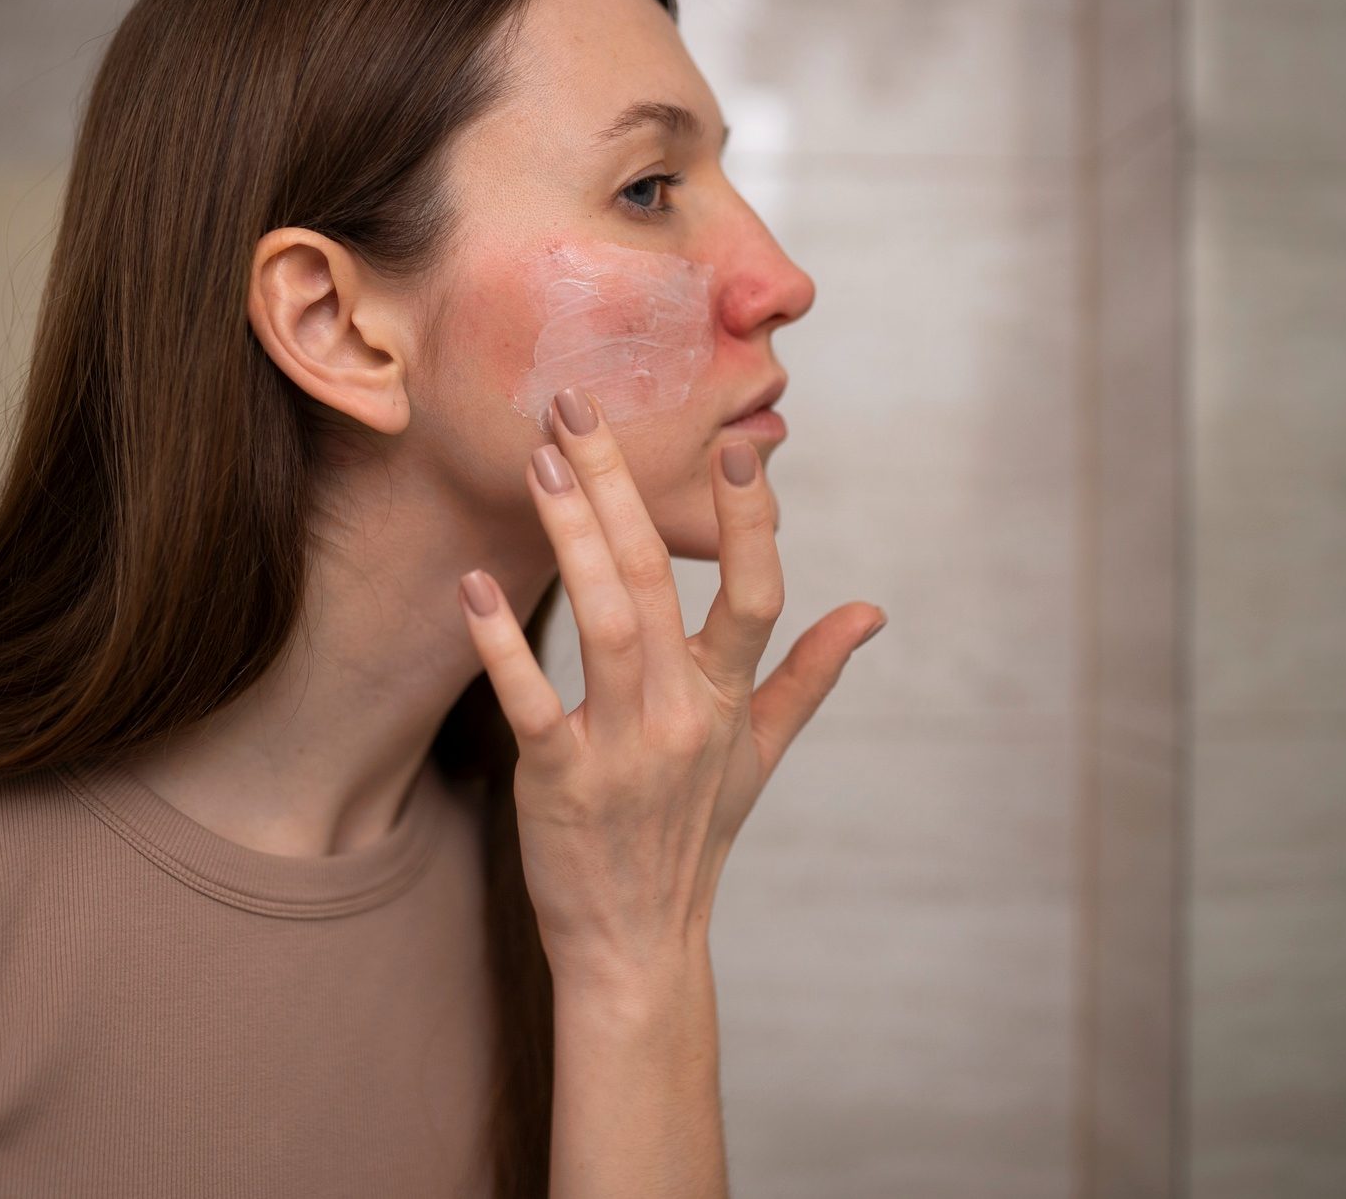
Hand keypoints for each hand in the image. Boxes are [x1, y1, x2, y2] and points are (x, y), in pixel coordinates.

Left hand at [456, 386, 884, 987]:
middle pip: (658, 579)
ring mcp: (624, 746)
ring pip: (603, 620)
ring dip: (571, 537)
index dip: (749, 523)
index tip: (739, 449)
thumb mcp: (762, 754)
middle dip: (617, 487)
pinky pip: (533, 699)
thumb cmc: (697, 834)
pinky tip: (474, 586)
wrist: (640, 939)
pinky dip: (503, 643)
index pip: (757, 594)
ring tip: (539, 462)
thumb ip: (809, 673)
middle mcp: (685, 713)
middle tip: (575, 405)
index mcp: (730, 697)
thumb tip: (870, 612)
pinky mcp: (561, 780)